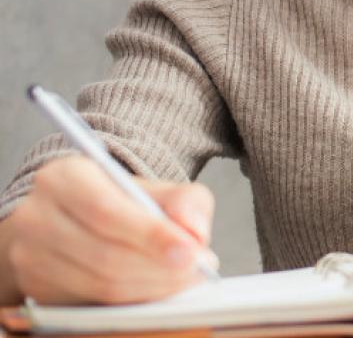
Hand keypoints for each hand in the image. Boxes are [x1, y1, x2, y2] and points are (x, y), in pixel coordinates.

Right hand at [0, 156, 216, 304]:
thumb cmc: (123, 203)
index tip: (192, 252)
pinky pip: (91, 302)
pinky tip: (157, 288)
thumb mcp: (157, 189)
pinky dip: (132, 300)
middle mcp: (36, 215)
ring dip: (150, 287)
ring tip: (183, 278)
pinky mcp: (35, 286)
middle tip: (196, 269)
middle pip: (104, 254)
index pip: (106, 211)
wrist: (79, 220)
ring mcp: (29, 255)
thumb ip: (185, 202)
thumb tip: (193, 232)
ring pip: (99, 283)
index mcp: (64, 178)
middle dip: (159, 267)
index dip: (151, 236)